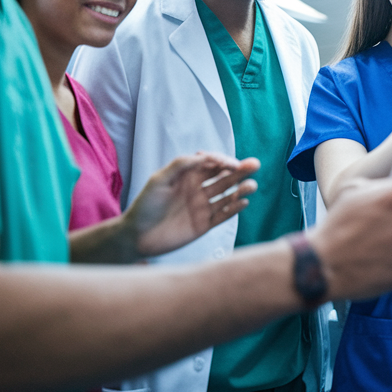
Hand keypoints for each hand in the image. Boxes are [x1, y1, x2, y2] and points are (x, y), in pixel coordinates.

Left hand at [127, 152, 259, 258]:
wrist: (136, 236)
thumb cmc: (145, 205)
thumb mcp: (159, 180)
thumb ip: (181, 165)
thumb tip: (204, 155)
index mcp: (188, 176)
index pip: (212, 164)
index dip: (224, 161)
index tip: (231, 164)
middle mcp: (198, 190)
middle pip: (224, 177)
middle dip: (240, 170)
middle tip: (255, 164)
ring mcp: (202, 207)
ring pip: (228, 195)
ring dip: (241, 189)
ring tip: (252, 185)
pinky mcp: (204, 225)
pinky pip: (223, 215)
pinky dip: (234, 208)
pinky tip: (243, 202)